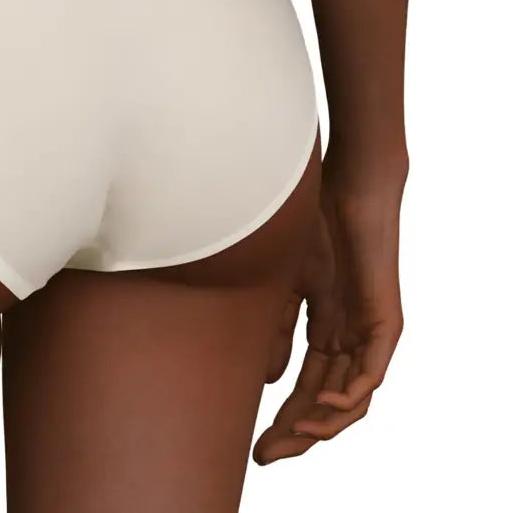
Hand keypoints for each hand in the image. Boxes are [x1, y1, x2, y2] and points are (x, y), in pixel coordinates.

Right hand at [253, 152, 405, 463]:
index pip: (307, 387)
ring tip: (292, 438)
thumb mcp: (283, 285)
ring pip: (353, 396)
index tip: (256, 442)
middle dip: (296, 431)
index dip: (283, 417)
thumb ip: (277, 329)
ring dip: (324, 423)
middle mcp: (350, 336)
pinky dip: (351, 394)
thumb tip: (268, 380)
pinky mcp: (384, 320)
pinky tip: (326, 402)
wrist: (341, 187)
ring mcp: (368, 329)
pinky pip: (373, 371)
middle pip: (326, 400)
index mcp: (326, 328)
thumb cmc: (310, 224)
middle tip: (266, 455)